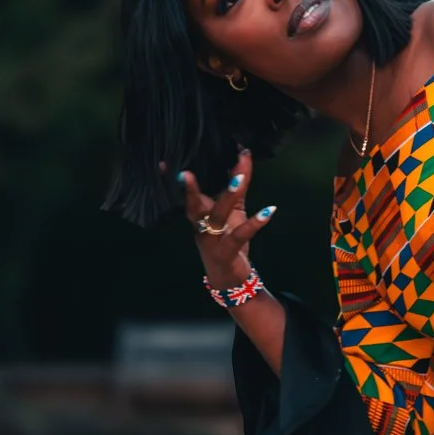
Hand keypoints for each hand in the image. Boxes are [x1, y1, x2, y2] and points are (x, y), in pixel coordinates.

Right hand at [166, 148, 275, 290]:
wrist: (229, 278)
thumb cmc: (227, 239)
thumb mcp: (232, 211)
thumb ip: (237, 186)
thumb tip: (243, 156)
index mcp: (198, 214)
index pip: (186, 194)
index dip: (175, 180)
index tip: (165, 163)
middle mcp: (201, 225)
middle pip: (195, 204)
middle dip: (191, 189)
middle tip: (186, 171)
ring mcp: (212, 239)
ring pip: (218, 215)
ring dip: (228, 195)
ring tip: (240, 178)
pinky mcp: (227, 251)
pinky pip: (241, 235)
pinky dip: (255, 223)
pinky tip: (269, 210)